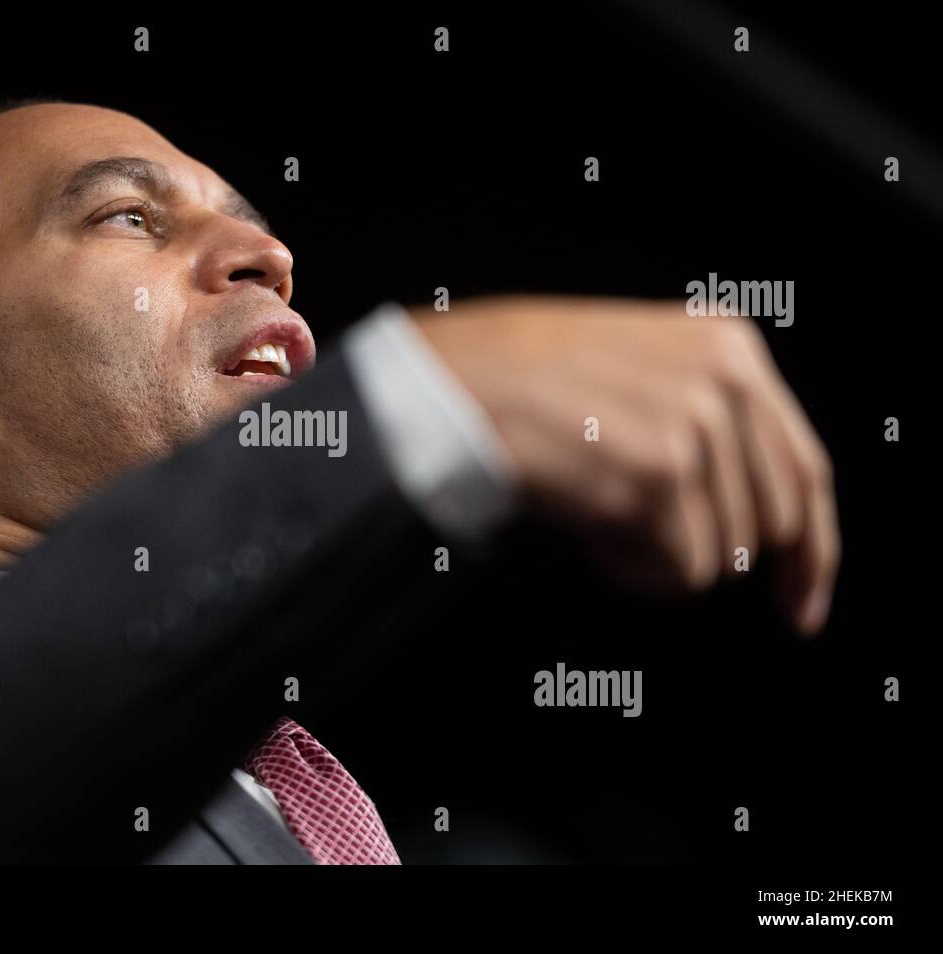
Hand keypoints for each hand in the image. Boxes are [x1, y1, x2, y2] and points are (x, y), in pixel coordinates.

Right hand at [413, 295, 840, 634]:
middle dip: (708, 552)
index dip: (812, 554)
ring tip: (591, 504)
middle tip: (635, 537)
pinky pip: (678, 571)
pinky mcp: (661, 473)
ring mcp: (697, 424)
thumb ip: (706, 415)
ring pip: (720, 559)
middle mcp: (729, 378)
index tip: (800, 607)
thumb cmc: (519, 384)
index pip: (807, 471)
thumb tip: (753, 523)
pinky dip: (629, 566)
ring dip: (654, 556)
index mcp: (730, 345)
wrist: (446, 384)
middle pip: (770, 528)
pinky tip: (583, 519)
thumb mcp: (636, 367)